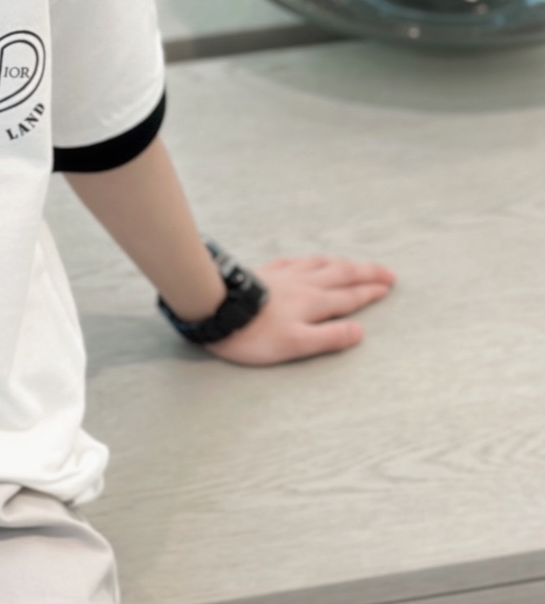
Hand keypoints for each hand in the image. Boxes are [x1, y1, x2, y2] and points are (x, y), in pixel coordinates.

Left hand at [205, 255, 394, 366]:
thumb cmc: (253, 333)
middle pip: (342, 274)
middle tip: (386, 272)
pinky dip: (312, 259)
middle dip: (366, 273)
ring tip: (355, 264)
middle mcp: (303, 284)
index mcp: (313, 303)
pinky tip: (310, 260)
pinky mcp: (266, 271)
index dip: (370, 292)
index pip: (349, 296)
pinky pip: (297, 260)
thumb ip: (329, 337)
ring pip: (321, 264)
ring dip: (343, 263)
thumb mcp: (296, 344)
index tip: (387, 287)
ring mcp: (284, 274)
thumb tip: (359, 331)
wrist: (215, 308)